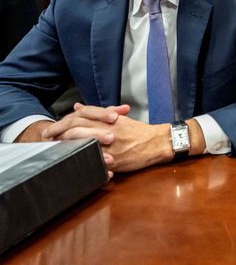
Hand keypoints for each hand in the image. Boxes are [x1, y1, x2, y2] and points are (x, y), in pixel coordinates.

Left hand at [43, 103, 173, 174]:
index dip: (63, 121)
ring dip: (66, 144)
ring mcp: (109, 145)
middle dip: (59, 131)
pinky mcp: (114, 159)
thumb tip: (77, 107)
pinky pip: (94, 159)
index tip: (51, 128)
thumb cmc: (139, 131)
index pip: (81, 115)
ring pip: (82, 141)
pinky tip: (72, 161)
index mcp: (108, 119)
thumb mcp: (119, 118)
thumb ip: (98, 112)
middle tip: (47, 136)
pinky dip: (82, 160)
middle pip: (77, 127)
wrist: (157, 142)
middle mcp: (107, 129)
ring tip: (54, 148)